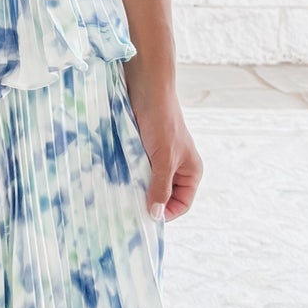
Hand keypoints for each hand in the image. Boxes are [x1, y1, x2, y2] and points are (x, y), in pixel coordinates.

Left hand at [128, 83, 202, 223]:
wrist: (147, 89)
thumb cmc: (162, 122)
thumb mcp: (164, 159)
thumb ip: (160, 187)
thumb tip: (155, 215)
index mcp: (190, 171)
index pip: (182, 204)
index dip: (167, 213)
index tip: (145, 218)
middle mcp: (177, 168)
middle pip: (164, 196)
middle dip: (149, 202)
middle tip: (130, 209)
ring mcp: (159, 159)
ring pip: (148, 184)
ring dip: (137, 189)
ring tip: (122, 195)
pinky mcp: (143, 151)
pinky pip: (137, 171)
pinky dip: (129, 177)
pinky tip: (117, 180)